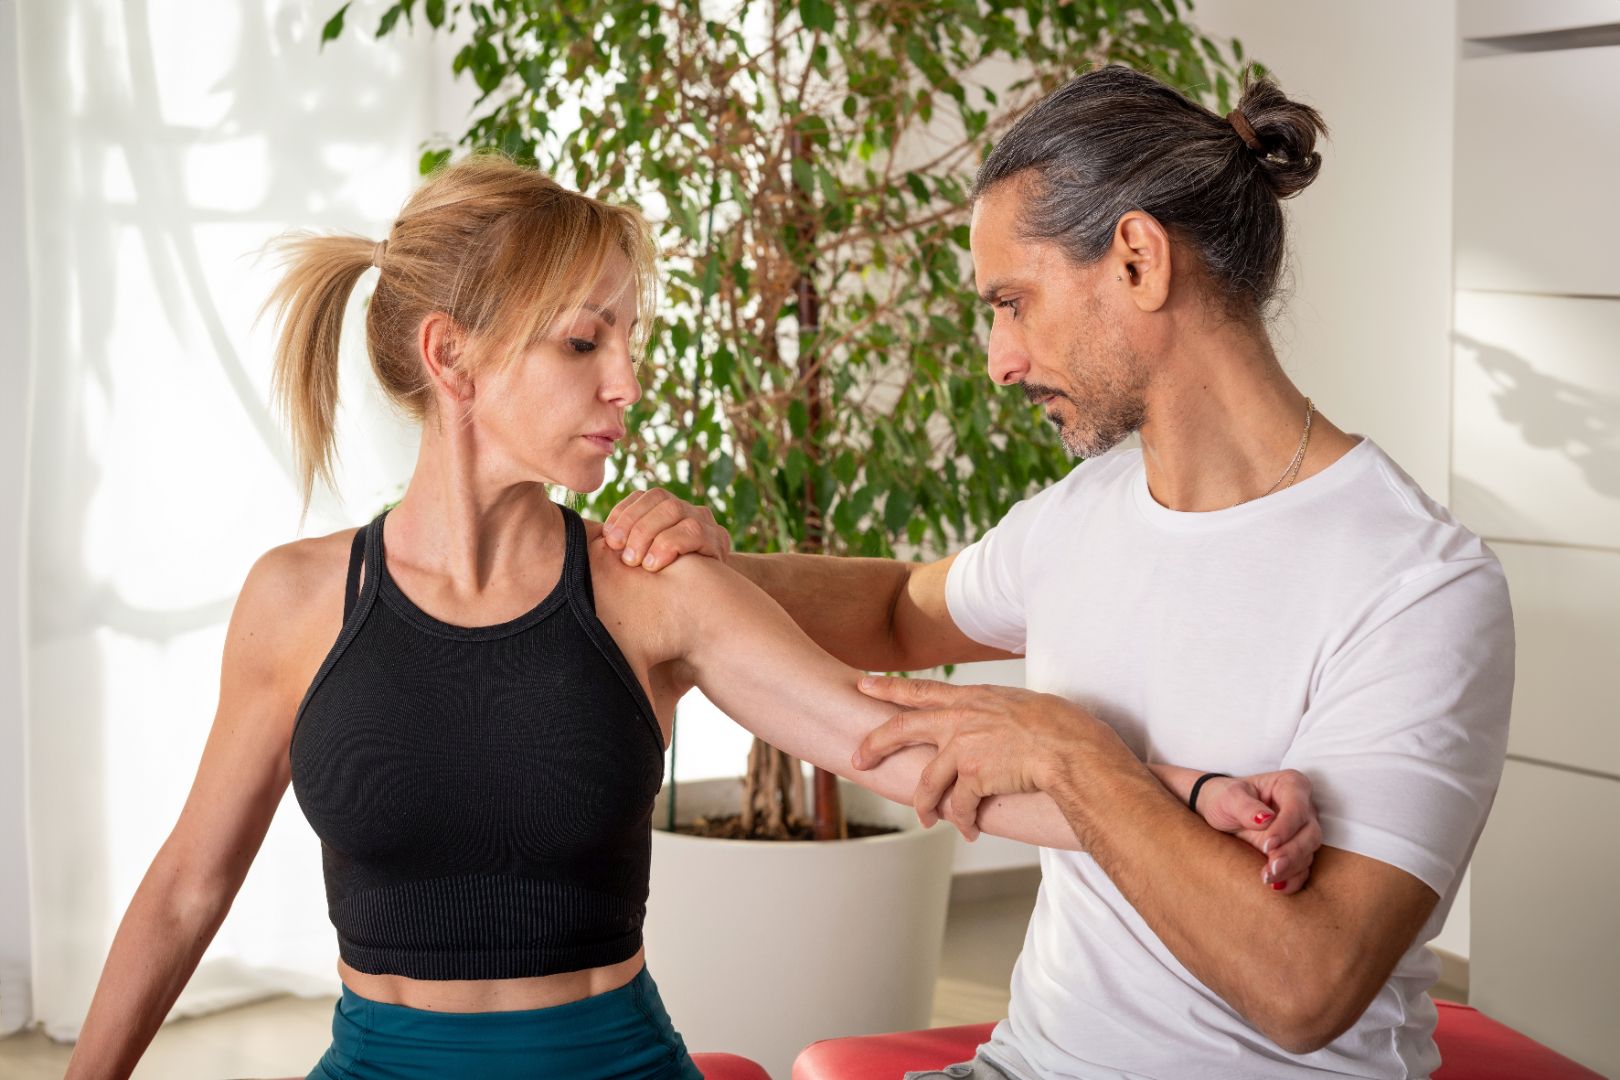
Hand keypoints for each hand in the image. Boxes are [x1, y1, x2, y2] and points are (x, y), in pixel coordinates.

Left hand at [602, 489, 730, 570]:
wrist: (709, 601)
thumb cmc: (666, 580)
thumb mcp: (644, 559)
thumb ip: (625, 547)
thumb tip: (591, 542)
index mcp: (667, 509)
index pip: (643, 496)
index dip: (623, 513)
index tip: (608, 538)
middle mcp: (687, 510)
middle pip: (660, 500)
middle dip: (634, 526)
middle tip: (621, 555)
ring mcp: (704, 522)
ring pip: (674, 510)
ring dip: (649, 534)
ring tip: (635, 561)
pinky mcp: (718, 539)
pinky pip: (692, 532)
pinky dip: (668, 545)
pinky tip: (655, 565)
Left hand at [851, 676, 1117, 841]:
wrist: (1075, 753)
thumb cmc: (1065, 729)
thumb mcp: (1026, 705)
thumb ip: (1001, 712)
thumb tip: (1000, 721)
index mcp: (974, 698)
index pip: (921, 690)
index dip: (888, 686)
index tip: (863, 681)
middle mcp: (962, 718)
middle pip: (901, 728)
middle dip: (874, 745)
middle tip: (858, 760)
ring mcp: (964, 746)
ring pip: (926, 781)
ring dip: (925, 806)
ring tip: (929, 820)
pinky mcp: (973, 775)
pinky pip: (956, 806)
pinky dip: (961, 822)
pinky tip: (971, 830)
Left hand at [1194, 771, 1322, 894]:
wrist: (1219, 810)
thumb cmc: (1225, 797)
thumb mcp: (1229, 797)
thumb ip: (1245, 806)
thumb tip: (1265, 819)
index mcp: (1291, 785)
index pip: (1297, 807)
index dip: (1286, 828)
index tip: (1268, 845)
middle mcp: (1303, 807)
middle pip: (1310, 833)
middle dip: (1292, 853)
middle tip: (1272, 868)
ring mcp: (1302, 830)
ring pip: (1308, 852)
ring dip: (1290, 868)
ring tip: (1268, 877)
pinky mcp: (1297, 849)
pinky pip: (1303, 867)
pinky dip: (1293, 879)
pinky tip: (1279, 887)